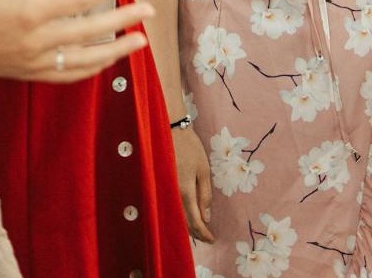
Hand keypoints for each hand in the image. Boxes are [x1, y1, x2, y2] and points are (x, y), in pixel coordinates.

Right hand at [0, 0, 153, 96]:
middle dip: (123, 21)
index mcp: (28, 12)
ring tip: (139, 41)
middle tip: (150, 11)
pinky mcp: (27, 74)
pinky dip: (90, 69)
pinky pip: (66, 75)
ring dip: (115, 51)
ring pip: (84, 60)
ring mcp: (32, 62)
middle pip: (91, 31)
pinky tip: (106, 61)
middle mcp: (35, 41)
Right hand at [173, 127, 214, 241]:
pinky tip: (184, 217)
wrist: (168, 131)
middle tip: (207, 238)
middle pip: (183, 223)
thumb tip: (207, 217)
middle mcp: (171, 196)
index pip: (194, 221)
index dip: (203, 233)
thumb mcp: (203, 170)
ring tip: (198, 231)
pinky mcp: (159, 188)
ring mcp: (162, 193)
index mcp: (184, 192)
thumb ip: (205, 195)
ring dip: (186, 226)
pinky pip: (169, 208)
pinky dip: (178, 216)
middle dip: (195, 233)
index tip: (212, 239)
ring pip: (175, 217)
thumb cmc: (190, 148)